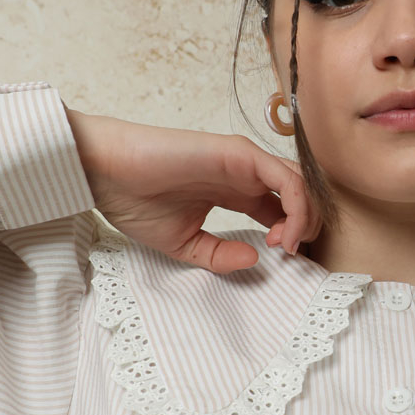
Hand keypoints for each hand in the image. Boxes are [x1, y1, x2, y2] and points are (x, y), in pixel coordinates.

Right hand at [66, 109, 321, 272]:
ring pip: (301, 185)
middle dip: (308, 227)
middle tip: (292, 254)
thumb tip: (256, 259)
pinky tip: (283, 233)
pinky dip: (296, 207)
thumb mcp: (185, 244)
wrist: (105, 174)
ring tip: (287, 246)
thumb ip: (221, 256)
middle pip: (302, 197)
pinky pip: (287, 179)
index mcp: (237, 193)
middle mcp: (246, 175)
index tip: (281, 260)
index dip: (292, 236)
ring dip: (306, 219)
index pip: (284, 211)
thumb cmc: (136, 202)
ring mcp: (245, 162)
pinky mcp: (240, 154)